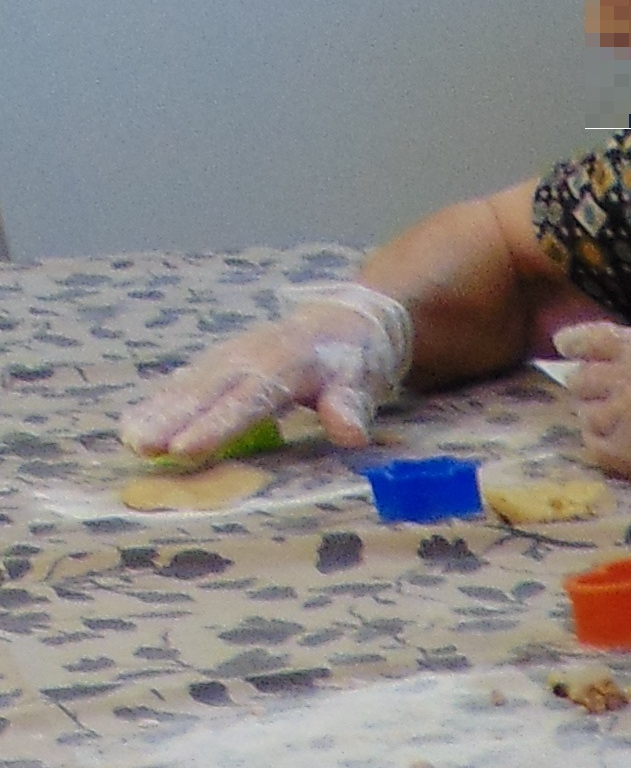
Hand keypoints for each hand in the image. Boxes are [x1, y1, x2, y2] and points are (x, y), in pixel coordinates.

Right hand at [118, 280, 414, 460]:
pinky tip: (137, 422)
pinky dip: (162, 401)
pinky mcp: (222, 363)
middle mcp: (249, 357)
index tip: (186, 449)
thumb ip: (351, 404)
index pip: (247, 399)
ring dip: (158, 411)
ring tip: (129, 438)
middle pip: (206, 392)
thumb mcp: (364, 378)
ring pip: (189, 385)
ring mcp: (231, 357)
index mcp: (285, 363)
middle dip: (171, 419)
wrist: (346, 317)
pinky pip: (188, 382)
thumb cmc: (356, 356)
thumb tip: (349, 433)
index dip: (216, 425)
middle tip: (140, 447)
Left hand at [554, 323, 630, 554]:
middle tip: (597, 389)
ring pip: (587, 412)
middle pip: (585, 378)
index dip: (577, 342)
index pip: (601, 340)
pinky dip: (600, 440)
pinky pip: (595, 445)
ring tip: (611, 417)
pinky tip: (616, 440)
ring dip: (596, 413)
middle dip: (589, 381)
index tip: (564, 344)